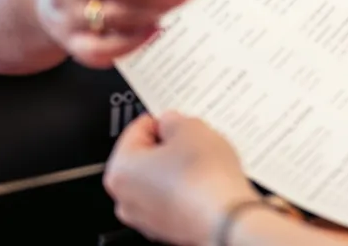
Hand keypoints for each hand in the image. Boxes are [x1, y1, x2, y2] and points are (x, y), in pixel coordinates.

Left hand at [104, 112, 257, 244]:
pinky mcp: (168, 227)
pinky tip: (206, 182)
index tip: (177, 119)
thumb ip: (173, 120)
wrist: (226, 220)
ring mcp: (146, 217)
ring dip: (178, 167)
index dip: (162, 120)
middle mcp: (126, 198)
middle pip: (146, 157)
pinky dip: (186, 188)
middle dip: (169, 146)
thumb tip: (170, 123)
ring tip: (203, 162)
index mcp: (120, 170)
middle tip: (193, 141)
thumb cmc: (204, 180)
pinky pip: (173, 198)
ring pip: (160, 179)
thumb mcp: (191, 129)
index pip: (137, 129)